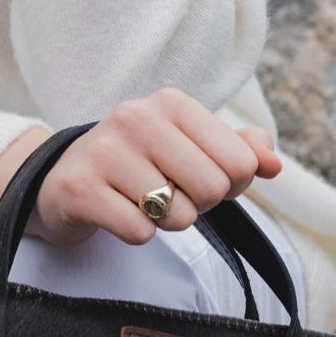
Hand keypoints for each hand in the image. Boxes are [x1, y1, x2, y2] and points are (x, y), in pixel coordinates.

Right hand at [0, 90, 281, 250]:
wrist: (62, 178)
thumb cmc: (140, 164)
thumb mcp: (190, 148)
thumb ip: (240, 151)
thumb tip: (273, 166)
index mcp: (172, 103)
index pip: (240, 163)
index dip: (227, 185)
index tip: (195, 179)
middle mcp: (136, 117)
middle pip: (212, 190)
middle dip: (197, 205)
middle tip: (166, 194)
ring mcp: (105, 151)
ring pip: (177, 215)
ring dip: (165, 222)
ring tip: (139, 202)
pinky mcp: (80, 188)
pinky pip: (139, 232)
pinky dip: (135, 233)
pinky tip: (116, 213)